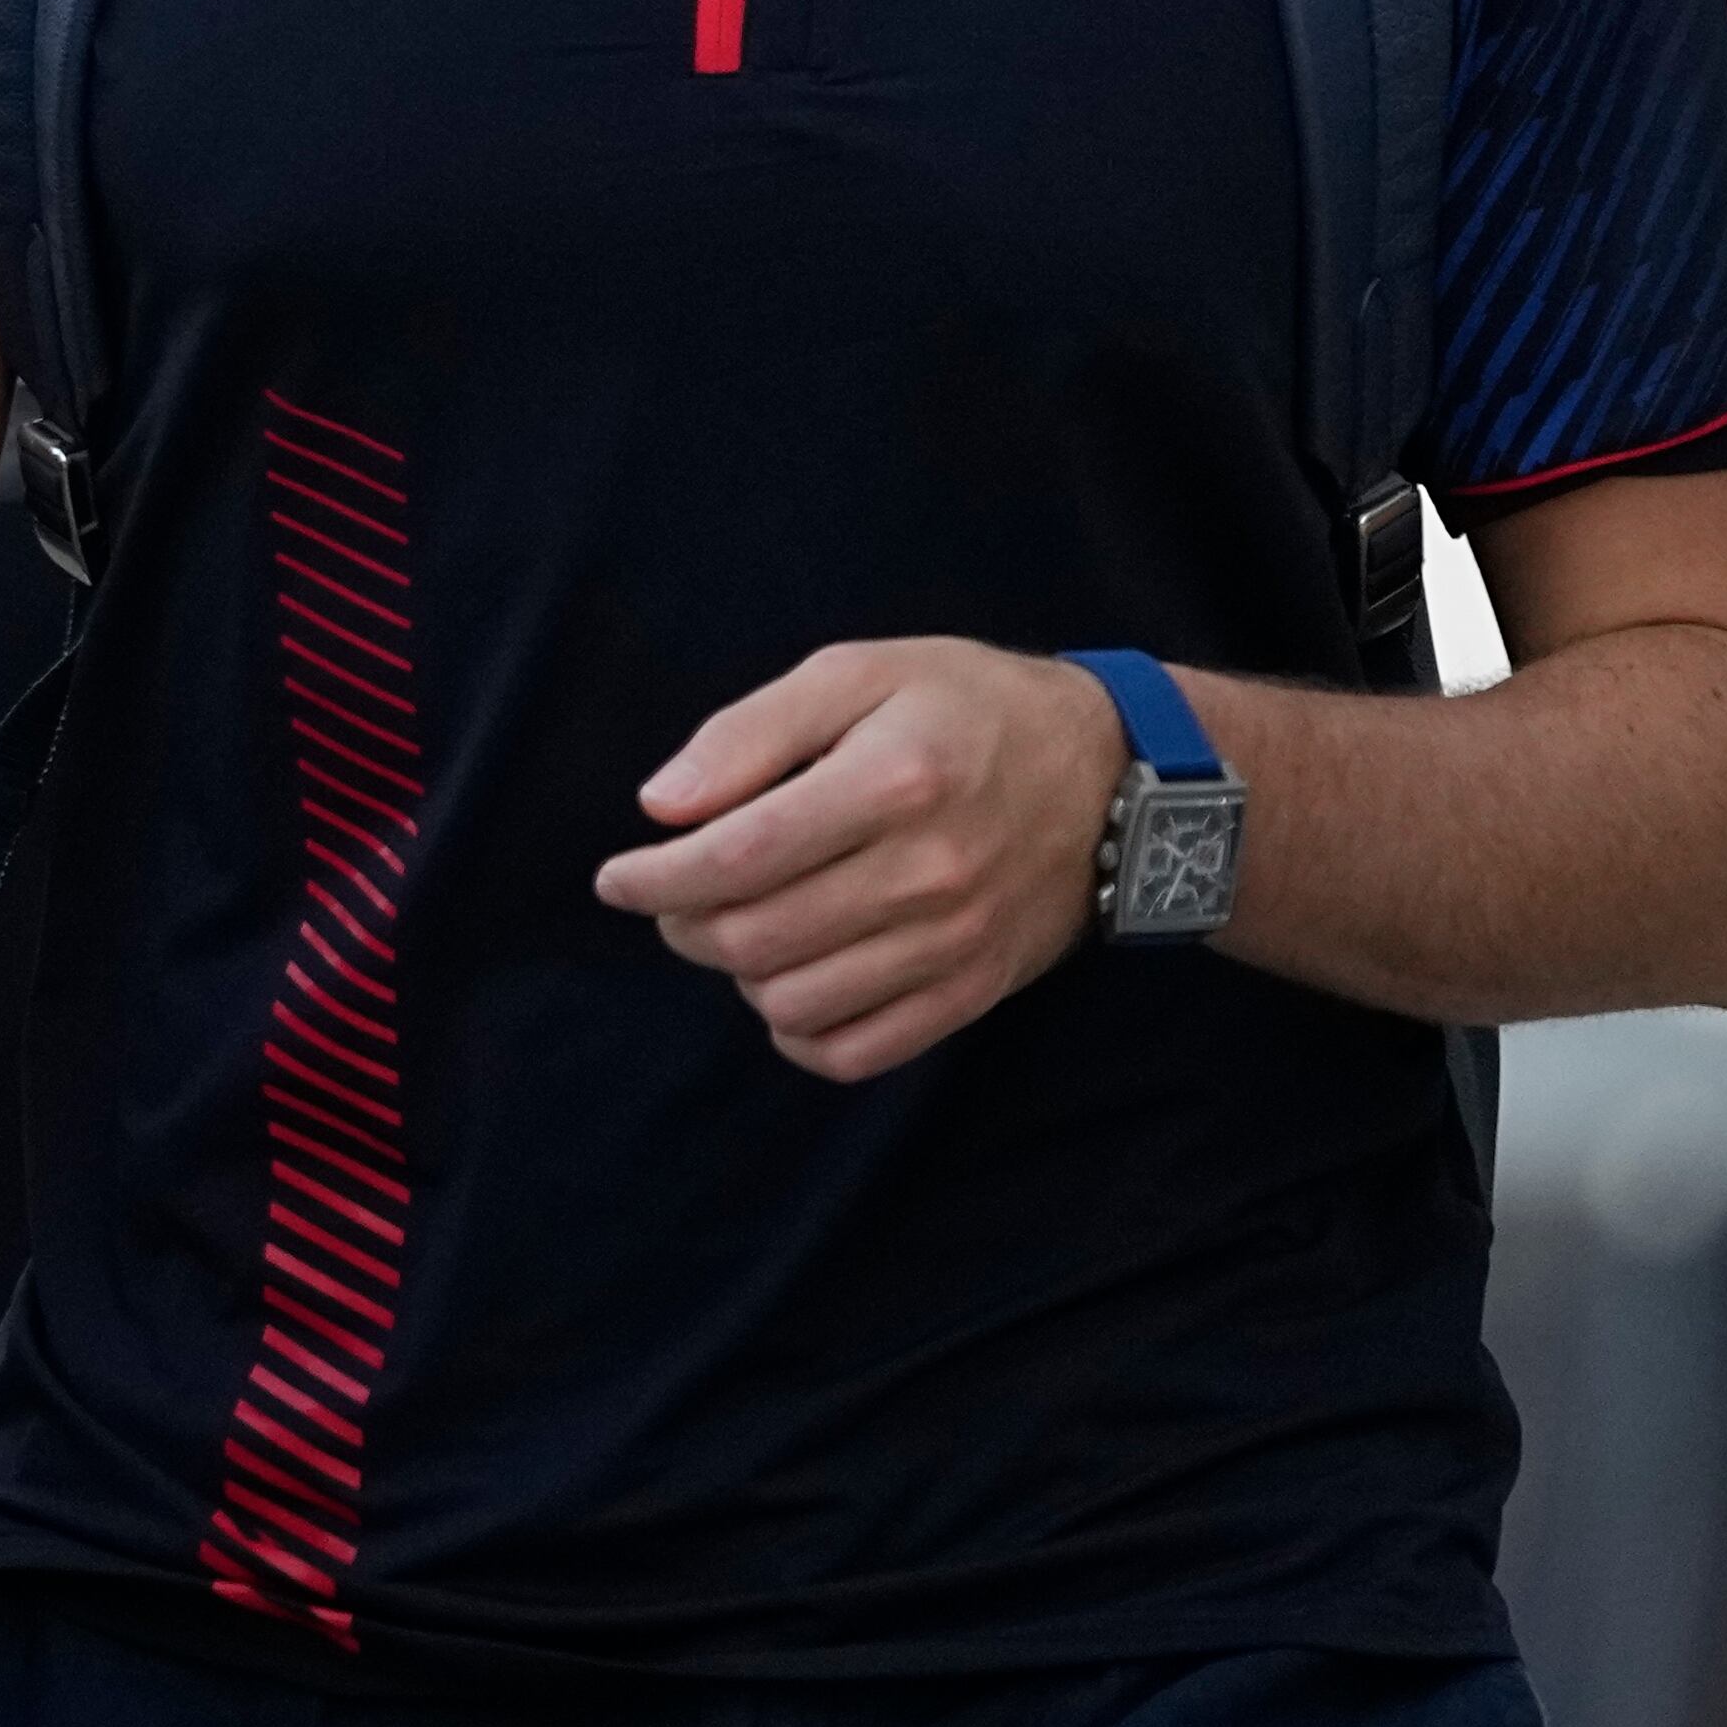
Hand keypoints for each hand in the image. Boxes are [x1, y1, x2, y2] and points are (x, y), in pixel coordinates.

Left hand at [594, 640, 1128, 1081]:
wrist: (1109, 776)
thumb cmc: (967, 708)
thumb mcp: (859, 673)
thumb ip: (751, 732)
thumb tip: (661, 805)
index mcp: (892, 781)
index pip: (737, 858)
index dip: (656, 877)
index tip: (618, 875)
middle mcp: (926, 873)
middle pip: (755, 937)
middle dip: (683, 923)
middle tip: (672, 894)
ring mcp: (953, 944)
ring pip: (793, 1003)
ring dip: (737, 973)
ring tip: (738, 925)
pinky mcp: (970, 993)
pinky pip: (854, 1052)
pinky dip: (798, 1031)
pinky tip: (790, 981)